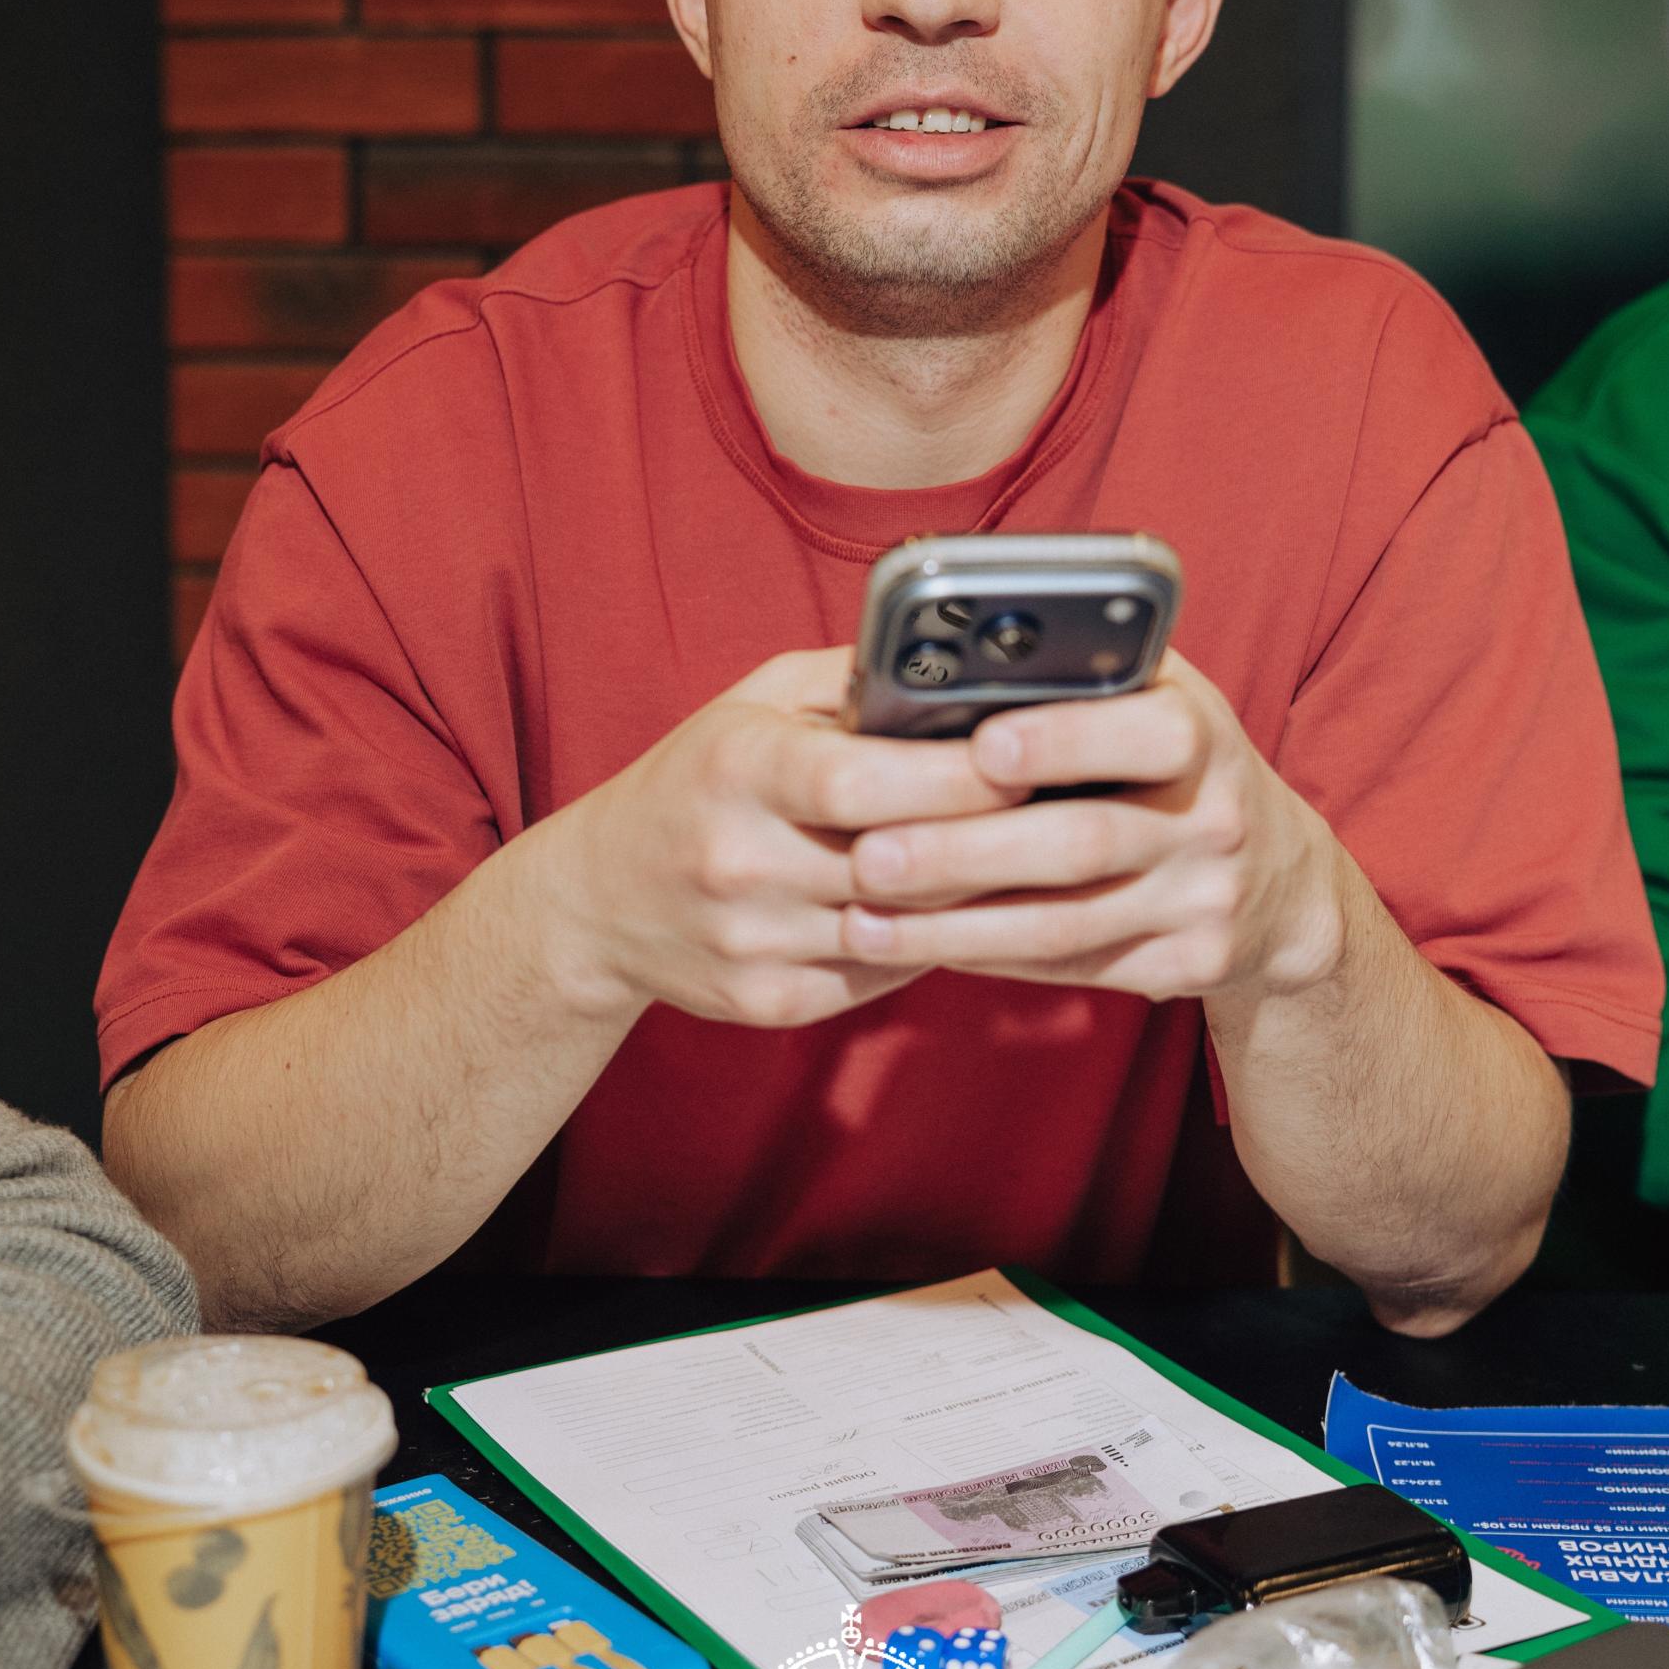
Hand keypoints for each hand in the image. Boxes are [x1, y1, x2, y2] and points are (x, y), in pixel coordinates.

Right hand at [532, 648, 1019, 1030]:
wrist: (598, 902)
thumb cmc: (699, 780)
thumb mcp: (755, 703)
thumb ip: (855, 680)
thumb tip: (968, 666)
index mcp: (739, 769)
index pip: (865, 780)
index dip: (959, 775)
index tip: (1030, 758)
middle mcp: (740, 860)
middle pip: (902, 861)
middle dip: (995, 836)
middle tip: (1071, 809)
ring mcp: (754, 943)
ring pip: (906, 925)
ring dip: (978, 895)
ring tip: (1038, 861)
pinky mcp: (771, 1003)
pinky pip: (885, 971)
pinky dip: (931, 938)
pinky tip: (964, 908)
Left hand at [836, 653, 1348, 1002]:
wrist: (1278, 884)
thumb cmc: (1172, 762)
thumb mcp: (1153, 700)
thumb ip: (1079, 676)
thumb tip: (950, 662)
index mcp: (1201, 732)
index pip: (1145, 732)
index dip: (1063, 738)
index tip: (981, 747)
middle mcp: (1215, 818)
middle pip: (1079, 842)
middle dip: (963, 853)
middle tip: (867, 858)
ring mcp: (1205, 903)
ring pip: (1062, 924)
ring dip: (952, 926)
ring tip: (862, 920)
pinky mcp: (1185, 969)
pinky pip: (1068, 969)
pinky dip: (984, 957)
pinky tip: (915, 946)